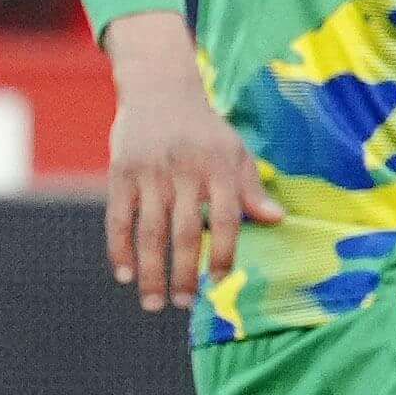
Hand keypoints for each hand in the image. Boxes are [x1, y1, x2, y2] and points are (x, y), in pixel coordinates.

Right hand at [101, 11, 277, 312]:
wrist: (159, 90)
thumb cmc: (205, 131)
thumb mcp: (236, 152)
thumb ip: (252, 188)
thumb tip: (277, 221)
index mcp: (218, 167)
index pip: (225, 217)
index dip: (225, 251)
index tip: (221, 281)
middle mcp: (184, 171)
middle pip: (185, 231)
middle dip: (185, 272)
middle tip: (185, 304)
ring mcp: (149, 173)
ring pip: (149, 231)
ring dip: (151, 271)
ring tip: (154, 304)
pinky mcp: (121, 174)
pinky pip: (118, 218)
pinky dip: (119, 249)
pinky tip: (124, 275)